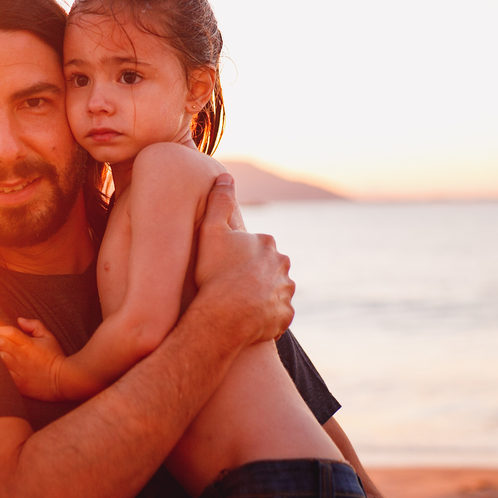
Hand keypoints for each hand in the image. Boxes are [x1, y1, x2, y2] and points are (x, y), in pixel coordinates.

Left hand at [0, 317, 66, 400]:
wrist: (64, 380)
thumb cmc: (56, 358)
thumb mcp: (48, 337)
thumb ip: (34, 325)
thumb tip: (19, 320)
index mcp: (27, 343)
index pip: (6, 331)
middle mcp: (21, 356)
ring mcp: (18, 371)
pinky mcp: (18, 384)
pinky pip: (1, 376)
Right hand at [194, 174, 293, 343]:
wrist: (227, 314)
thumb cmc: (216, 272)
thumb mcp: (211, 231)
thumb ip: (219, 202)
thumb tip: (226, 177)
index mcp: (266, 244)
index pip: (255, 245)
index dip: (238, 254)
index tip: (223, 264)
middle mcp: (282, 265)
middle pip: (268, 267)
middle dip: (254, 273)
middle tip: (230, 284)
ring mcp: (286, 292)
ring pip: (275, 290)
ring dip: (262, 295)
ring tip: (239, 305)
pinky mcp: (285, 316)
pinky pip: (277, 314)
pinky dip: (266, 316)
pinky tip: (249, 320)